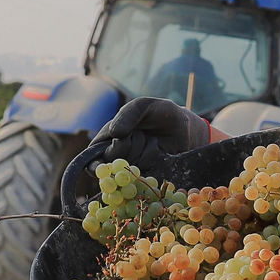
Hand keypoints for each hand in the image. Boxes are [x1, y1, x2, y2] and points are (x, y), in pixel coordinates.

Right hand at [89, 97, 208, 170]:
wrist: (186, 127)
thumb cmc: (161, 113)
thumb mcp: (144, 105)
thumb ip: (128, 114)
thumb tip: (114, 133)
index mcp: (109, 136)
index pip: (93, 155)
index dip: (95, 163)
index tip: (101, 166)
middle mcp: (119, 153)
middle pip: (112, 160)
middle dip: (129, 145)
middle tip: (142, 134)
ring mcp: (134, 165)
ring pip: (130, 166)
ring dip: (144, 151)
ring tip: (153, 140)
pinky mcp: (148, 173)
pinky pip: (144, 173)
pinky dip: (152, 159)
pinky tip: (159, 150)